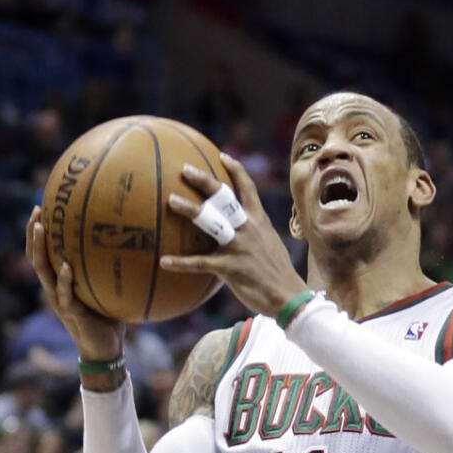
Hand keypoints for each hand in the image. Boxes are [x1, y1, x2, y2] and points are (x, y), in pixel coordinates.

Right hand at [25, 207, 125, 361]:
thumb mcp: (108, 289)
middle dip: (34, 234)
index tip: (41, 208)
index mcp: (61, 282)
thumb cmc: (110, 317)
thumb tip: (134, 243)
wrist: (106, 349)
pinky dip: (65, 280)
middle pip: (37, 257)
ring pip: (44, 272)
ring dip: (41, 250)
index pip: (45, 254)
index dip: (39, 234)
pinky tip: (67, 267)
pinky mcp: (71, 313)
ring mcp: (60, 300)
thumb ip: (111, 270)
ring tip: (40, 229)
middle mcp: (55, 289)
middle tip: (36, 212)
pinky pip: (65, 294)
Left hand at [160, 153, 306, 317]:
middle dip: (205, 181)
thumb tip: (242, 229)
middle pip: (225, 198)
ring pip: (211, 222)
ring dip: (190, 210)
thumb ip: (255, 233)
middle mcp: (248, 229)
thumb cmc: (278, 273)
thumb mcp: (270, 245)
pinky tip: (164, 262)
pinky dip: (181, 263)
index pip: (248, 189)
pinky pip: (200, 263)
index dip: (236, 170)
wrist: (288, 296)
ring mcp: (238, 247)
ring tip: (170, 200)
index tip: (222, 155)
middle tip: (185, 170)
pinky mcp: (229, 268)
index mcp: (259, 221)